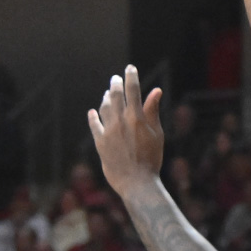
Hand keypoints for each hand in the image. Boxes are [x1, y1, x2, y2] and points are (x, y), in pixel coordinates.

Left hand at [87, 65, 164, 192]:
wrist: (137, 182)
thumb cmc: (151, 158)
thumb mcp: (157, 134)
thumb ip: (153, 111)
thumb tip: (156, 91)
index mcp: (137, 117)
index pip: (133, 90)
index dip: (131, 76)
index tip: (130, 68)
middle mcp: (121, 121)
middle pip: (116, 96)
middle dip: (116, 84)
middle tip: (116, 78)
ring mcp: (109, 131)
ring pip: (104, 108)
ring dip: (106, 99)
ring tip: (108, 94)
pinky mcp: (100, 143)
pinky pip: (94, 126)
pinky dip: (93, 117)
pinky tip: (92, 112)